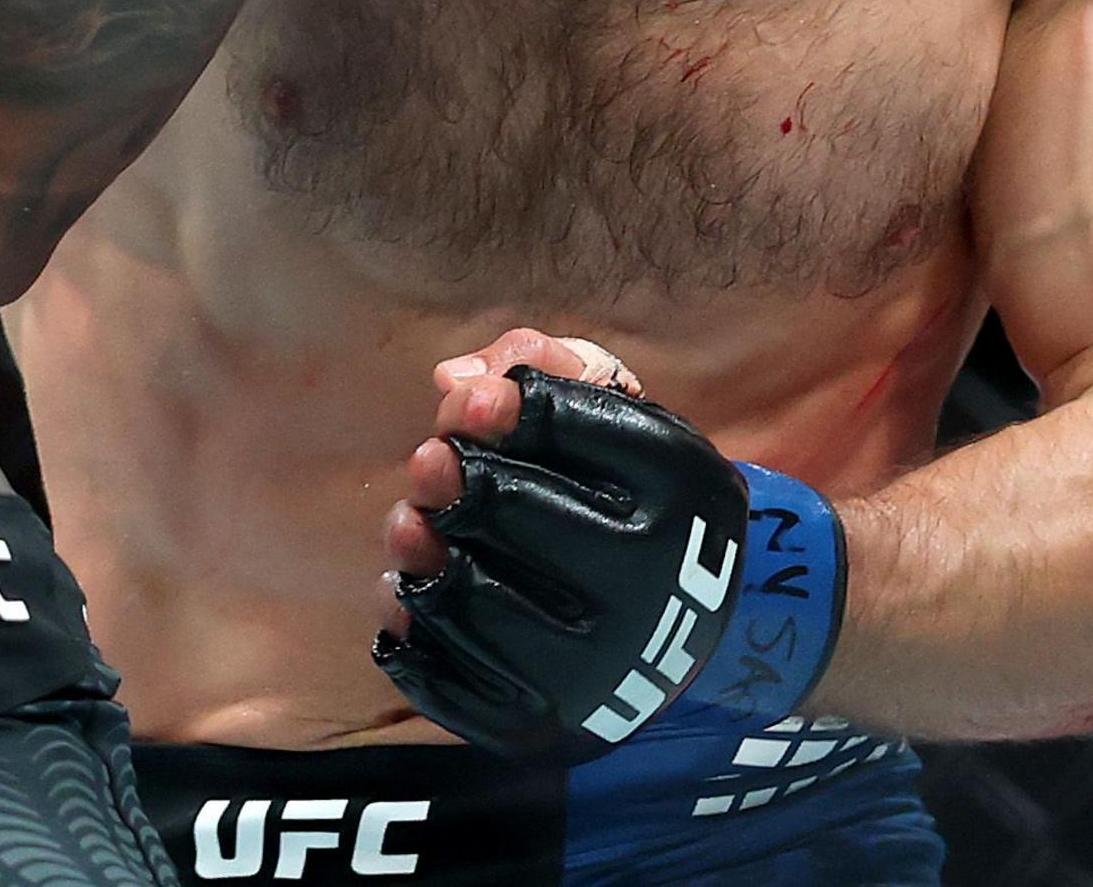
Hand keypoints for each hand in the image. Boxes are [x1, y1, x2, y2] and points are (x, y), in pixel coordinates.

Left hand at [368, 339, 767, 763]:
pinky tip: (407, 592)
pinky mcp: (537, 724)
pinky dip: (405, 628)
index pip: (567, 424)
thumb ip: (543, 368)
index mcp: (673, 489)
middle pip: (508, 509)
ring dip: (417, 550)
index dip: (496, 405)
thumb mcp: (625, 414)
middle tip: (428, 463)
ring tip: (410, 528)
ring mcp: (590, 669)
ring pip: (466, 596)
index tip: (466, 402)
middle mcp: (644, 586)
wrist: (687, 627)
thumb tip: (454, 381)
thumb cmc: (635, 499)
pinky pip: (440, 676)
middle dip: (450, 475)